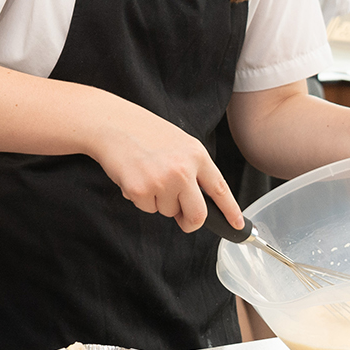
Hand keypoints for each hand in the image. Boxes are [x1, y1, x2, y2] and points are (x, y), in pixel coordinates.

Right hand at [91, 101, 242, 233]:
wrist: (111, 123)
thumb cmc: (144, 132)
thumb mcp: (179, 143)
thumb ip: (192, 169)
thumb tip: (197, 201)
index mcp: (196, 154)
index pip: (219, 188)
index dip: (230, 210)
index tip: (238, 225)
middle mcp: (183, 169)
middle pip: (197, 214)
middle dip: (190, 222)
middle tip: (182, 218)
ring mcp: (162, 181)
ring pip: (168, 212)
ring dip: (158, 201)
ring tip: (147, 174)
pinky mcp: (141, 191)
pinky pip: (147, 208)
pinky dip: (140, 198)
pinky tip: (134, 177)